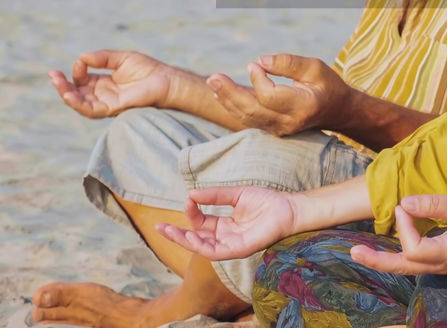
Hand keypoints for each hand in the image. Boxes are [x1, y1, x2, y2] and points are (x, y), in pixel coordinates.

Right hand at [49, 50, 172, 117]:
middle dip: (62, 85)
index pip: (82, 79)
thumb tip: (83, 57)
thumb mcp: (121, 58)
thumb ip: (102, 57)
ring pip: (79, 103)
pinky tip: (69, 95)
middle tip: (51, 75)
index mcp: (104, 83)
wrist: (165, 81)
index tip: (83, 61)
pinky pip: (90, 110)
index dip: (78, 69)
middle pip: (76, 93)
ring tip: (56, 83)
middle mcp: (103, 95)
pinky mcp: (111, 109)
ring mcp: (106, 103)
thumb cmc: (148, 70)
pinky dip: (77, 103)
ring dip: (65, 94)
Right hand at [156, 185, 298, 260]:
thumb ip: (215, 195)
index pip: (201, 224)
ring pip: (202, 248)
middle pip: (196, 239)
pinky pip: (216, 252)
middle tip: (158, 228)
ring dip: (184, 241)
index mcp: (226, 226)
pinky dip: (202, 245)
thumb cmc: (267, 201)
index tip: (187, 199)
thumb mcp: (236, 194)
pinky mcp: (239, 250)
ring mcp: (232, 245)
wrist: (288, 208)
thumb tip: (191, 193)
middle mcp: (226, 237)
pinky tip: (191, 236)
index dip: (191, 213)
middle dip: (176, 235)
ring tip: (169, 232)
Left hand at [207, 53, 352, 136]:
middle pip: (252, 110)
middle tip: (213, 77)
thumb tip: (260, 60)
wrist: (338, 111)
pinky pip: (248, 119)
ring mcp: (280, 129)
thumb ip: (288, 63)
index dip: (258, 79)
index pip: (270, 96)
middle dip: (230, 93)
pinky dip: (233, 106)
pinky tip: (220, 93)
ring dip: (227, 99)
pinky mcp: (272, 129)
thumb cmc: (327, 85)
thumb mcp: (314, 67)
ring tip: (213, 82)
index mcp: (302, 105)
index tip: (254, 64)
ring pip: (247, 117)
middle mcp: (289, 121)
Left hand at [350, 195, 446, 274]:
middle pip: (403, 267)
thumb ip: (434, 204)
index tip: (406, 205)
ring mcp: (440, 266)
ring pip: (406, 268)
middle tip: (353, 252)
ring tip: (360, 253)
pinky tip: (382, 250)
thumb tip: (404, 203)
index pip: (414, 247)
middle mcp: (441, 265)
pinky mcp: (440, 260)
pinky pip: (413, 262)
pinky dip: (396, 256)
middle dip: (377, 260)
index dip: (405, 226)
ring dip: (382, 260)